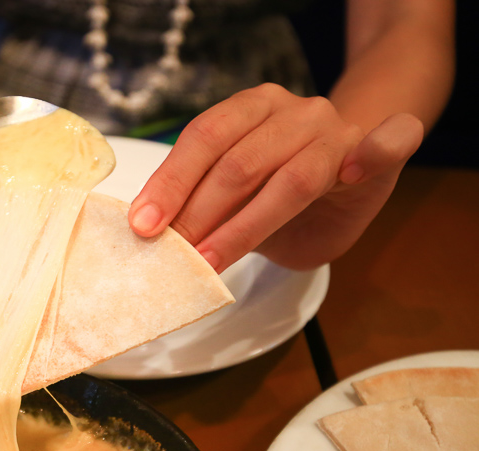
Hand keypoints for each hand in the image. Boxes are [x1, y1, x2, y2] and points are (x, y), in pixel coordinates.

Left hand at [128, 83, 422, 272]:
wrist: (352, 174)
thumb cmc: (281, 190)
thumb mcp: (235, 196)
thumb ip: (204, 203)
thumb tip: (154, 234)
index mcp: (251, 108)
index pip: (203, 138)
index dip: (171, 183)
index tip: (144, 225)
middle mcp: (293, 111)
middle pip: (239, 162)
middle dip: (200, 214)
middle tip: (175, 254)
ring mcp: (337, 129)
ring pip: (291, 176)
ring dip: (246, 225)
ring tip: (212, 260)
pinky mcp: (379, 150)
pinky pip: (388, 142)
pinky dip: (374, 152)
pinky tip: (352, 174)